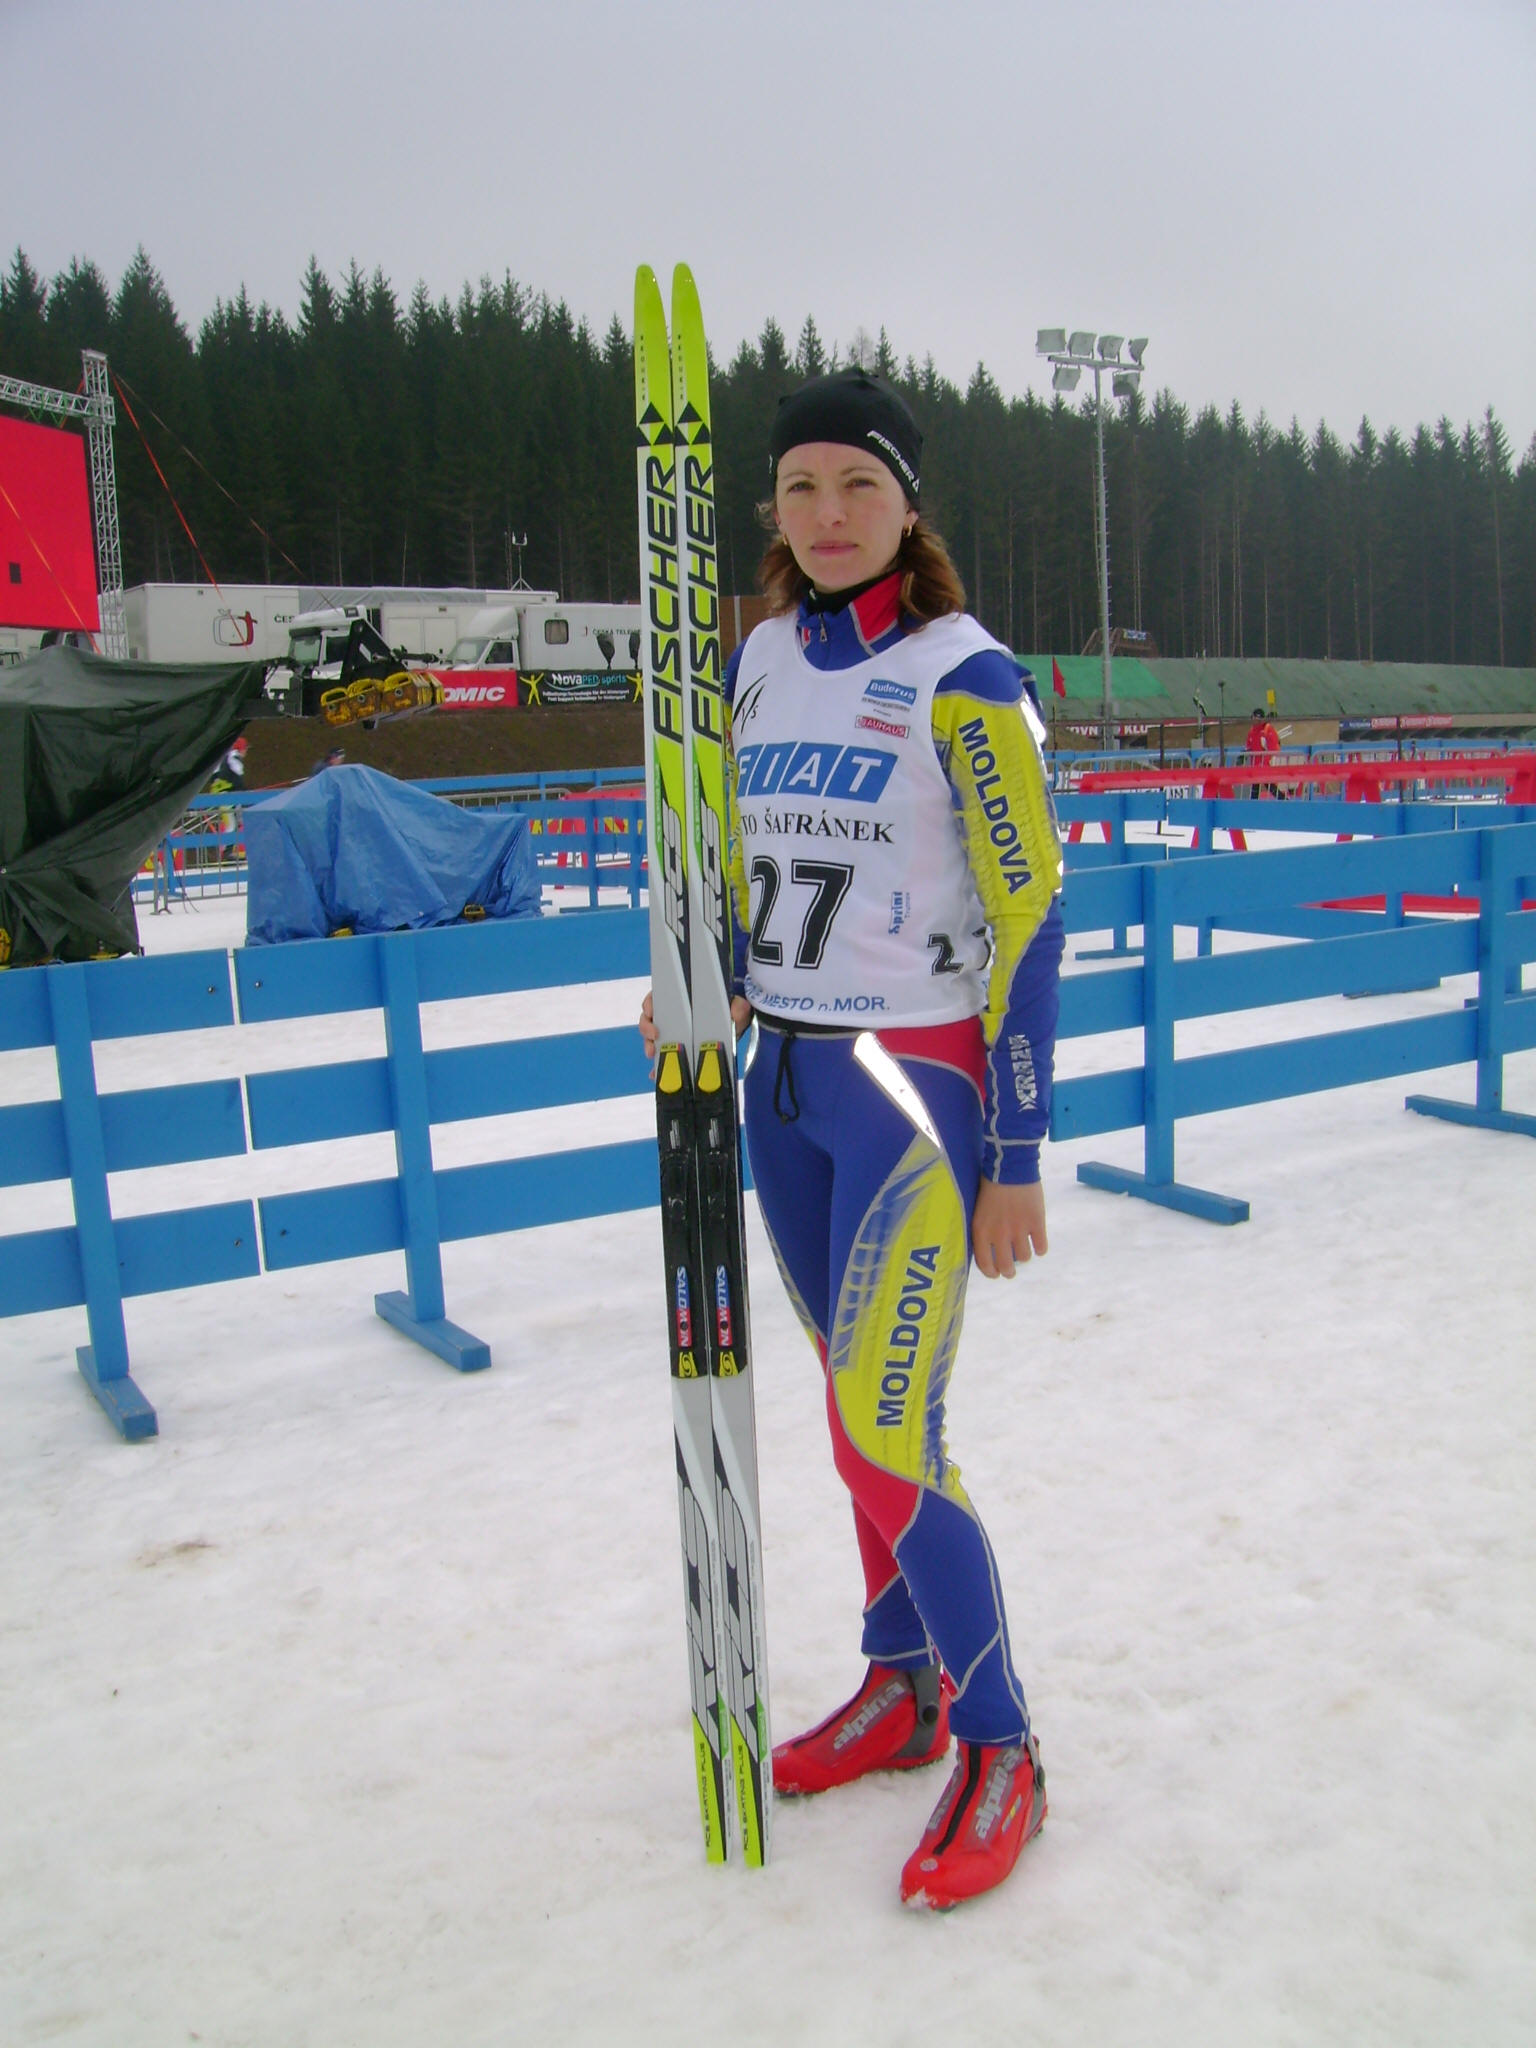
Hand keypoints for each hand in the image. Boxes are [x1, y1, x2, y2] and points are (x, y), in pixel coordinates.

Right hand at [638, 990, 753, 1064]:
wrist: (736, 1027)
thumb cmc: (731, 1012)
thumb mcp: (737, 1006)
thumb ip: (738, 1007)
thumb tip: (737, 1012)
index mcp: (682, 1000)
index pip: (658, 997)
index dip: (650, 1004)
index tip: (651, 1012)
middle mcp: (673, 1016)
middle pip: (649, 1019)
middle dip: (646, 1029)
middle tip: (653, 1038)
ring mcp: (673, 1033)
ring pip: (652, 1039)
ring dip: (650, 1047)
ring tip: (654, 1055)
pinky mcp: (677, 1050)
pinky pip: (662, 1058)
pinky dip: (658, 1068)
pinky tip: (656, 1074)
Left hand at [972, 1178, 1047, 1278]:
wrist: (1010, 1166)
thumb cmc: (990, 1184)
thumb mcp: (978, 1209)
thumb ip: (983, 1229)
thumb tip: (989, 1247)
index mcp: (982, 1231)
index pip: (985, 1263)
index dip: (991, 1272)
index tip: (995, 1273)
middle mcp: (1000, 1235)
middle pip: (1006, 1266)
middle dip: (1008, 1271)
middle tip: (1011, 1270)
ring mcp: (1019, 1230)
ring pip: (1024, 1258)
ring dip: (1024, 1256)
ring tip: (1024, 1248)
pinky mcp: (1036, 1223)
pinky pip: (1041, 1247)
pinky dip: (1040, 1248)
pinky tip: (1038, 1242)